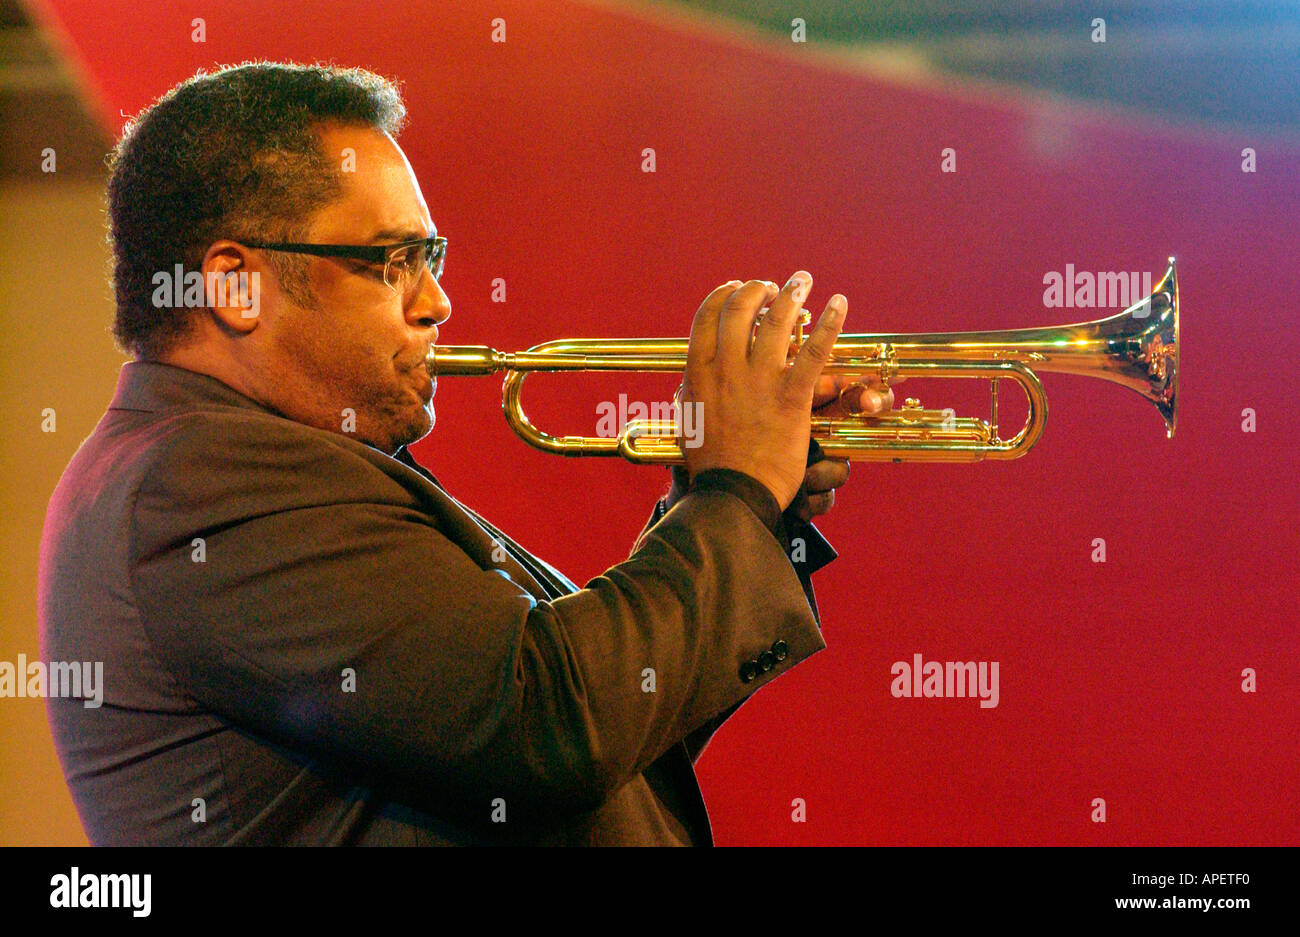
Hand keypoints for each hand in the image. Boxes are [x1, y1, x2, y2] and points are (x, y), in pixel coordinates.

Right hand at [678, 272, 845, 509]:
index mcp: (698, 372)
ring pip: (777, 321)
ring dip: (792, 293)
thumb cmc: (710, 464)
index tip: (736, 287)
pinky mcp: (792, 397)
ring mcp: (760, 381)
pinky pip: (815, 351)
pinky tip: (840, 303)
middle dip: (757, 289)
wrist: (732, 493)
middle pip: (741, 309)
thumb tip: (691, 378)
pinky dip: (830, 323)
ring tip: (803, 280)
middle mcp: (726, 369)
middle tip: (772, 286)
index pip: (707, 316)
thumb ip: (692, 391)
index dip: (724, 294)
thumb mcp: (688, 420)